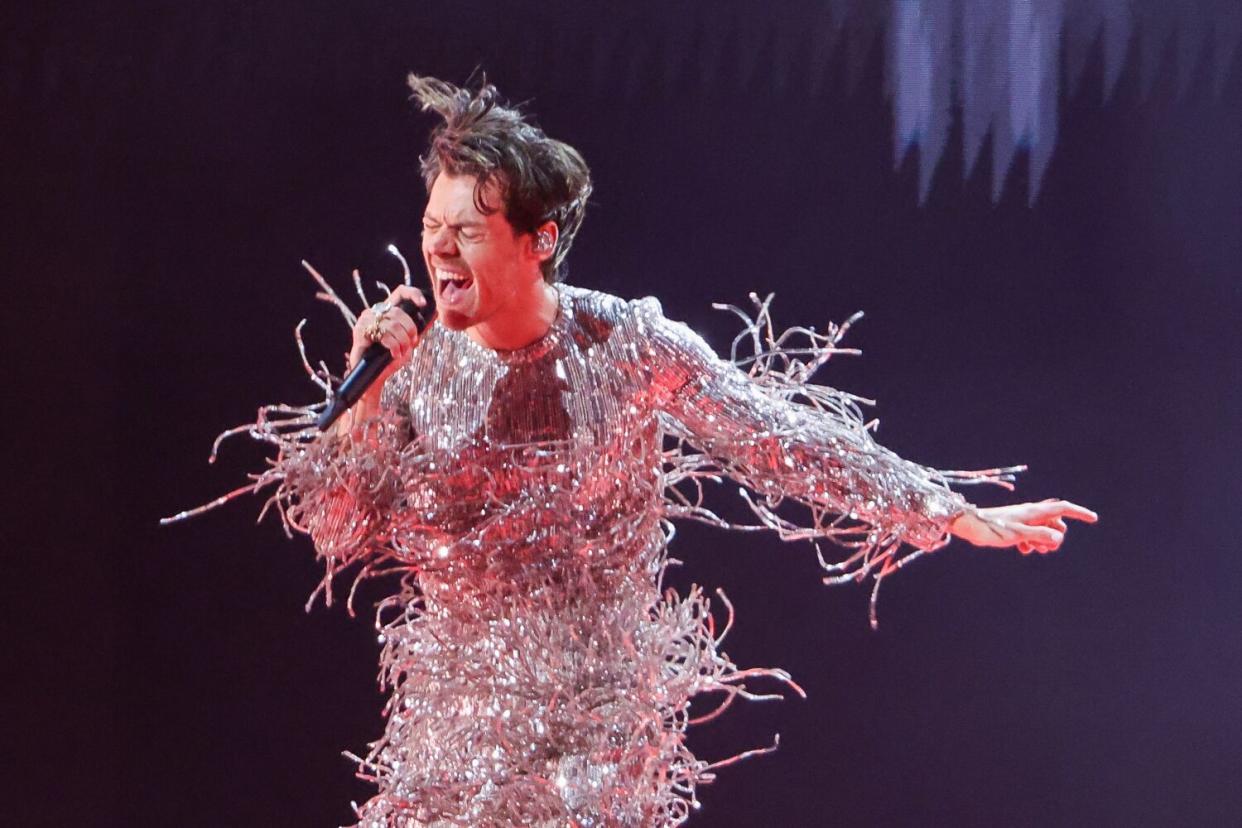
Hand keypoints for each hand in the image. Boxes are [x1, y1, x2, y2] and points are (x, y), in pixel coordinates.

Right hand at [336, 285, 427, 434]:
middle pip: (399, 312)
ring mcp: (365, 321)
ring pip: (393, 324)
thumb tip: (435, 314)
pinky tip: (394, 354)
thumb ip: (419, 329)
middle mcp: (374, 312)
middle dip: (410, 330)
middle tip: (411, 343)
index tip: (423, 304)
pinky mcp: (360, 332)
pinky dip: (394, 346)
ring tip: (402, 352)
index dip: (413, 294)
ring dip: (402, 341)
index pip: (399, 292)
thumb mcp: (409, 342)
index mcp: (386, 311)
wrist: (373, 377)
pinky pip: (384, 335)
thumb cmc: (389, 359)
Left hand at [948, 498, 1097, 554]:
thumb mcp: (1018, 534)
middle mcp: (1030, 513)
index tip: (1094, 519)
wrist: (970, 526)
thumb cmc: (993, 528)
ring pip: (1044, 530)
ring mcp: (1023, 520)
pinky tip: (1023, 549)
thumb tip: (1059, 538)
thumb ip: (1039, 535)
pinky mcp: (1015, 527)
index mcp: (1034, 511)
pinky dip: (1032, 543)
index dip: (1079, 513)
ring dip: (1043, 541)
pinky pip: (1032, 535)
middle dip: (1055, 536)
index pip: (1062, 508)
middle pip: (1056, 523)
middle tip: (1042, 548)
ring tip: (1031, 549)